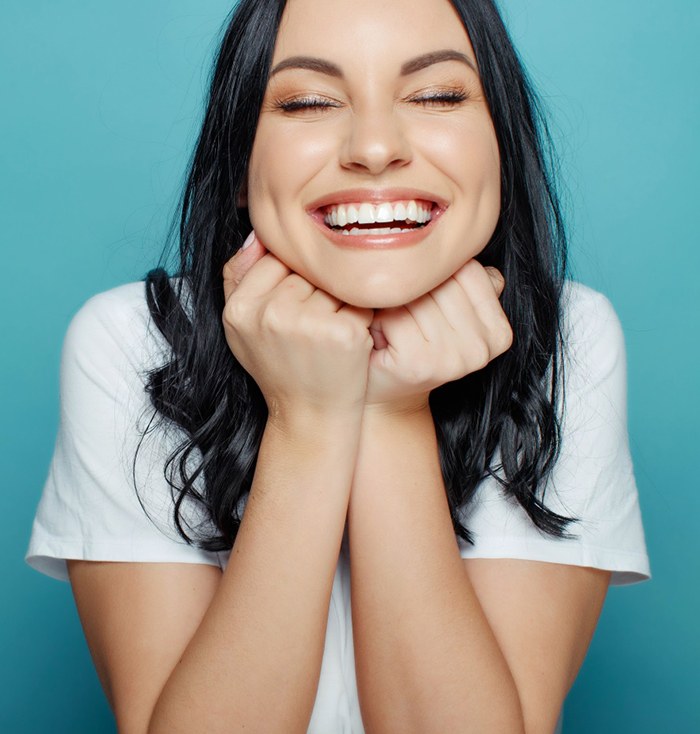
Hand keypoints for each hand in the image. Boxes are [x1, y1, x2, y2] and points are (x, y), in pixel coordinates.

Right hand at [222, 232, 374, 421]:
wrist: (309, 417)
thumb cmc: (279, 367)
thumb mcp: (241, 326)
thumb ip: (238, 276)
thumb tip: (258, 232)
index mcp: (240, 309)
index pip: (274, 257)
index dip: (291, 280)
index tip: (295, 307)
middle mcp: (271, 314)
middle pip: (306, 269)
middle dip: (315, 290)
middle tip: (312, 327)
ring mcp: (308, 323)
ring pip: (334, 281)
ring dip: (338, 301)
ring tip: (327, 333)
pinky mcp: (343, 333)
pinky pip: (359, 300)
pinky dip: (360, 316)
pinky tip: (347, 340)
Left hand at [365, 259, 512, 413]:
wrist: (385, 393)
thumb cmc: (410, 344)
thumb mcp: (446, 311)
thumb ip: (466, 281)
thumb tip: (472, 241)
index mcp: (499, 332)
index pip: (467, 270)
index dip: (434, 276)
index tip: (422, 298)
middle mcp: (484, 348)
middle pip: (441, 282)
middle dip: (412, 288)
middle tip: (398, 310)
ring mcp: (455, 358)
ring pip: (416, 296)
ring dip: (392, 303)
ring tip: (389, 322)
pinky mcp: (422, 363)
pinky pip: (395, 315)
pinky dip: (378, 319)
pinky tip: (379, 334)